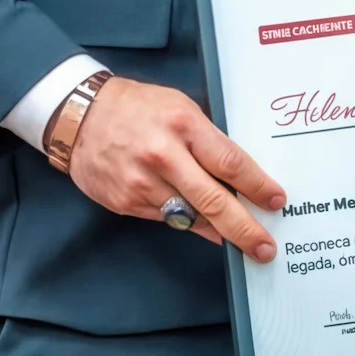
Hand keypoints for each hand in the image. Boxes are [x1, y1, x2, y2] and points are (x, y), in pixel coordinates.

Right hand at [68, 76, 284, 262]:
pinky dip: (185, 221)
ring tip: (238, 238)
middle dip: (245, 230)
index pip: (230, 163)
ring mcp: (141, 183)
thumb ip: (207, 140)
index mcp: (183, 125)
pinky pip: (166, 218)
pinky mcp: (125, 201)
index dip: (258, 186)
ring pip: (190, 217)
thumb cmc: (136, 107)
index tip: (276, 201)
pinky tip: (199, 222)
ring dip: (218, 230)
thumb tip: (239, 176)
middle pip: (214, 201)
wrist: (78, 116)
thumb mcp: (179, 108)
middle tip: (266, 248)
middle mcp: (163, 156)